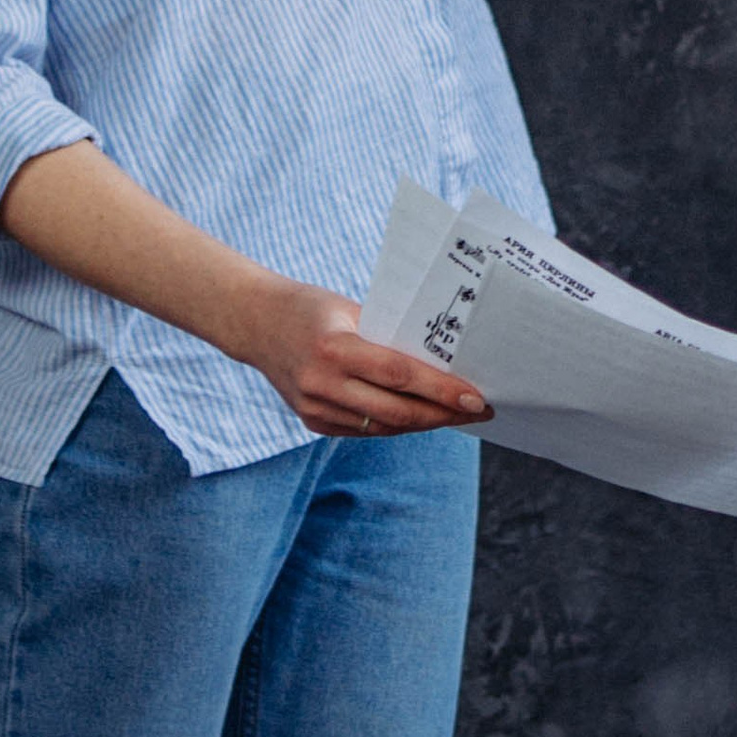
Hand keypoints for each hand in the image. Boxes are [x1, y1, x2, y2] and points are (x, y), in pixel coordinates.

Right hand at [230, 276, 491, 437]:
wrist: (256, 323)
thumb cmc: (312, 307)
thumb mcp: (351, 309)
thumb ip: (389, 337)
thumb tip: (442, 362)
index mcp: (334, 348)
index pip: (400, 376)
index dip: (441, 390)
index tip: (476, 397)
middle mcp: (322, 384)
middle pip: (397, 411)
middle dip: (444, 413)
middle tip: (481, 410)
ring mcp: (315, 409)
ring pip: (384, 426)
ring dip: (424, 422)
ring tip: (457, 413)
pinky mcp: (313, 422)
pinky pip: (365, 429)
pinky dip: (396, 423)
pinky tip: (421, 415)